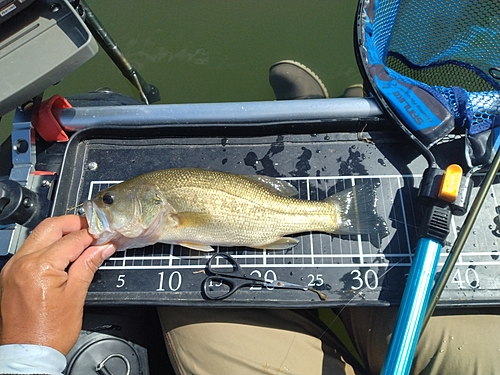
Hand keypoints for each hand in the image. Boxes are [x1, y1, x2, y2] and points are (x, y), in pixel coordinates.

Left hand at [0, 215, 115, 354]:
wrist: (27, 354)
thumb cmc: (49, 333)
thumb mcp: (76, 296)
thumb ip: (88, 265)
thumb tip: (102, 248)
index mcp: (39, 267)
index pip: (72, 239)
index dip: (93, 236)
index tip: (106, 236)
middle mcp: (21, 263)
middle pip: (51, 227)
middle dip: (74, 225)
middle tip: (93, 231)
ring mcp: (13, 268)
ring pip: (39, 235)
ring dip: (61, 234)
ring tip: (82, 242)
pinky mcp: (11, 274)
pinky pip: (31, 249)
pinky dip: (49, 246)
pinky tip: (64, 254)